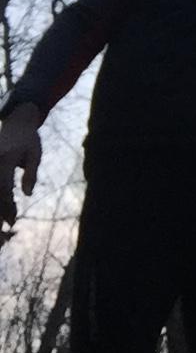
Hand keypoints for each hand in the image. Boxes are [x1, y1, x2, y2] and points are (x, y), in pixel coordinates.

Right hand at [0, 102, 41, 229]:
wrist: (15, 121)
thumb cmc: (28, 139)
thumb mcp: (35, 153)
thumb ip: (31, 173)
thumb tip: (27, 194)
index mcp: (4, 159)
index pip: (2, 189)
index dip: (6, 207)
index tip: (11, 222)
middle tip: (4, 232)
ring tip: (2, 227)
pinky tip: (3, 210)